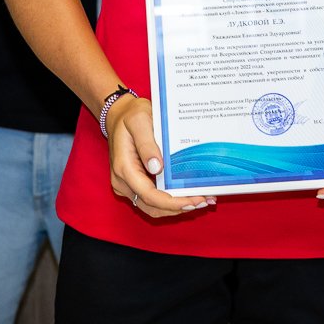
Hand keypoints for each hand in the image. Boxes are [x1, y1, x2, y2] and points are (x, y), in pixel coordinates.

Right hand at [106, 94, 213, 217]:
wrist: (119, 115)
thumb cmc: (130, 115)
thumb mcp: (140, 121)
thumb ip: (147, 144)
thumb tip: (156, 168)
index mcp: (124, 167)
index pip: (148, 195)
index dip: (172, 202)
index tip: (192, 201)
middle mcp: (122, 181)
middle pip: (151, 206)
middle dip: (178, 208)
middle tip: (204, 201)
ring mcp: (127, 185)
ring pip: (152, 207)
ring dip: (175, 208)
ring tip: (201, 200)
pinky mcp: (134, 184)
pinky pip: (151, 199)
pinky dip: (169, 201)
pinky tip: (188, 194)